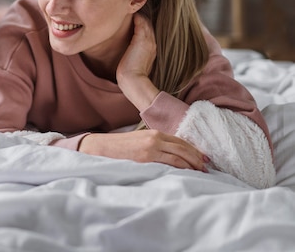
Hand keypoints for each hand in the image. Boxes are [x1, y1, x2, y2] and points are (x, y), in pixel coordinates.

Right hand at [78, 130, 208, 171]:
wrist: (101, 148)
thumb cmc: (120, 148)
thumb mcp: (139, 142)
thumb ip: (155, 145)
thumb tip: (171, 156)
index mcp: (154, 133)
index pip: (180, 141)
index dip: (193, 149)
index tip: (203, 157)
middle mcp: (155, 138)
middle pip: (183, 147)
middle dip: (197, 157)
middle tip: (207, 166)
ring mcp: (151, 148)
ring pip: (179, 156)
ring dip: (192, 164)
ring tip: (201, 171)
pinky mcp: (147, 158)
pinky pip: (170, 163)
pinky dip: (181, 168)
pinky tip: (187, 173)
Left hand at [116, 14, 158, 110]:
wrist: (133, 81)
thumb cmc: (129, 74)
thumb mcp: (133, 61)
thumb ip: (133, 52)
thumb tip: (127, 50)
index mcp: (151, 48)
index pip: (148, 30)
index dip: (141, 23)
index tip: (134, 16)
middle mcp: (152, 42)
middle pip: (148, 23)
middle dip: (141, 15)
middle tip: (132, 6)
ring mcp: (148, 40)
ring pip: (145, 20)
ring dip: (138, 13)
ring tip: (131, 5)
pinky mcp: (141, 38)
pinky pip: (140, 21)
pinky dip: (136, 15)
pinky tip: (130, 10)